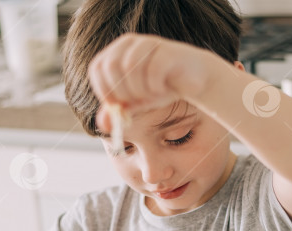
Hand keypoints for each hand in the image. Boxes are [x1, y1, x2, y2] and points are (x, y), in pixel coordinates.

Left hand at [88, 34, 213, 123]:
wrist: (194, 81)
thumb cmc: (160, 89)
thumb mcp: (135, 103)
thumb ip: (118, 112)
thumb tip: (103, 126)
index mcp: (116, 51)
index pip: (97, 68)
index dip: (105, 90)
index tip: (119, 105)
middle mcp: (129, 43)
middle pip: (111, 66)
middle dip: (123, 92)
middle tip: (138, 102)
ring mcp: (148, 43)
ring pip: (130, 67)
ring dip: (140, 90)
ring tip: (151, 96)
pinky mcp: (167, 50)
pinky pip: (152, 71)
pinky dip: (155, 87)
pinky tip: (163, 90)